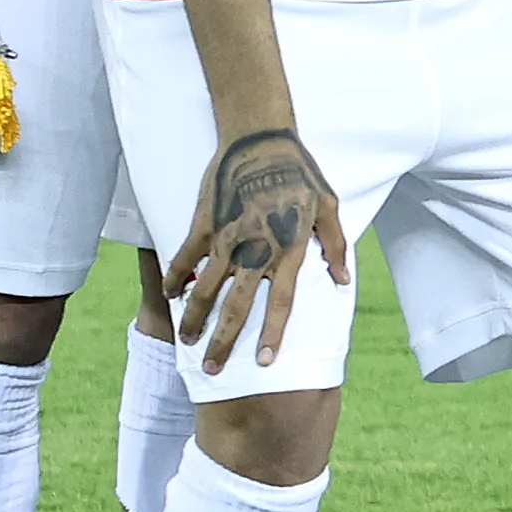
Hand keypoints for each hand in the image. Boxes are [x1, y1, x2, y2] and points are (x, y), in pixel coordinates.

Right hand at [170, 126, 349, 374]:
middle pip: (237, 307)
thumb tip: (341, 281)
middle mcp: (255, 251)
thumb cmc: (301, 174)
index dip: (272, 335)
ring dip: (194, 318)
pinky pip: (184, 258)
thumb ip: (335, 246)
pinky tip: (170, 296)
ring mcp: (226, 239)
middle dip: (223, 342)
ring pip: (205, 289)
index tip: (264, 363)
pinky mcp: (204, 224)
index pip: (280, 303)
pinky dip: (175, 278)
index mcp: (287, 250)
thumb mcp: (330, 207)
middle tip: (212, 370)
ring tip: (187, 340)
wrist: (261, 141)